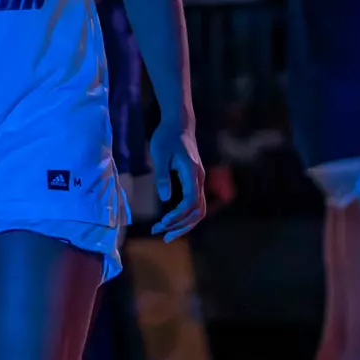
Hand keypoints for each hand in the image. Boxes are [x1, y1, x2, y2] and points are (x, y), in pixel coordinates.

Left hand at [149, 119, 205, 240]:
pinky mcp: (195, 180)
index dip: (178, 216)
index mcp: (192, 172)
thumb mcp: (159, 153)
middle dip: (181, 225)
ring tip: (166, 232)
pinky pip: (195, 203)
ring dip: (184, 223)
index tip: (162, 223)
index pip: (190, 202)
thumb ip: (162, 175)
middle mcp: (199, 179)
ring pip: (199, 209)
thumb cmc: (166, 136)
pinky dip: (185, 215)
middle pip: (198, 211)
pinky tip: (171, 220)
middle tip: (162, 235)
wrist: (179, 124)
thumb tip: (165, 198)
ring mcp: (199, 180)